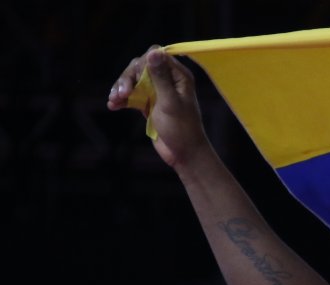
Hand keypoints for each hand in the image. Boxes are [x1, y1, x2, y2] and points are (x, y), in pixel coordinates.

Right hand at [107, 47, 211, 168]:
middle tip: (122, 93)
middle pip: (140, 66)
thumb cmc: (182, 128)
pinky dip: (121, 99)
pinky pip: (131, 95)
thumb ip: (160, 77)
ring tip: (114, 100)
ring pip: (133, 80)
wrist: (183, 153)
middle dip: (128, 77)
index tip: (136, 79)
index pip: (156, 55)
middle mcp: (169, 80)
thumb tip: (154, 52)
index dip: (143, 63)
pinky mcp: (149, 103)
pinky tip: (113, 106)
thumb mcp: (169, 101)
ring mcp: (157, 92)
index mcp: (179, 76)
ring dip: (121, 88)